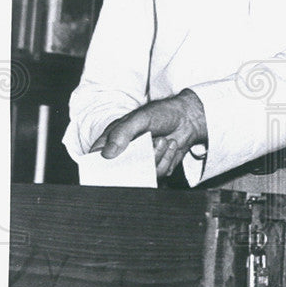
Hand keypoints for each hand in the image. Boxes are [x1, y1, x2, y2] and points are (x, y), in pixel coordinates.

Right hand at [91, 89, 206, 177]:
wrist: (188, 118)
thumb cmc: (161, 113)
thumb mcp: (139, 118)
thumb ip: (122, 134)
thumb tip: (107, 153)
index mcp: (114, 139)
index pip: (97, 156)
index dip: (98, 166)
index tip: (107, 168)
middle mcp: (126, 152)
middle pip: (121, 171)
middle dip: (136, 162)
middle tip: (149, 146)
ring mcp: (142, 161)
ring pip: (143, 172)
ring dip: (157, 156)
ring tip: (162, 140)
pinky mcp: (157, 167)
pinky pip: (159, 173)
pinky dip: (167, 159)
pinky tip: (170, 145)